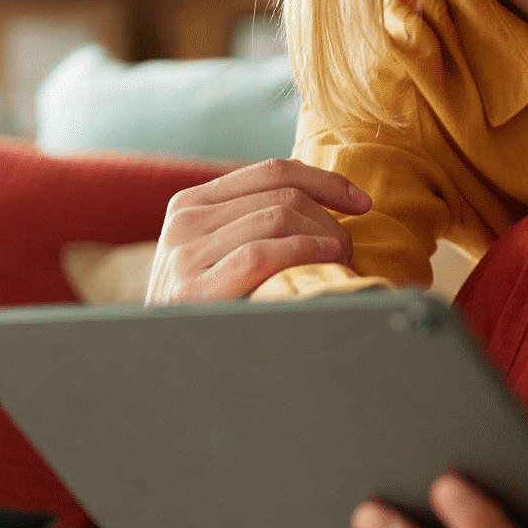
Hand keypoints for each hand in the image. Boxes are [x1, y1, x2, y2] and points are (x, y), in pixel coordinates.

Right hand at [145, 160, 372, 303]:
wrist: (166, 356)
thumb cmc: (209, 305)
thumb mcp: (218, 252)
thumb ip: (251, 221)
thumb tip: (323, 198)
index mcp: (191, 203)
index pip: (270, 172)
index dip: (324, 181)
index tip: (361, 203)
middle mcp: (184, 220)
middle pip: (281, 196)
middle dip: (328, 217)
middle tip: (349, 247)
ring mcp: (184, 254)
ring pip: (276, 219)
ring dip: (324, 238)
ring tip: (340, 262)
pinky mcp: (192, 288)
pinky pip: (260, 255)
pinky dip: (302, 253)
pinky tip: (324, 263)